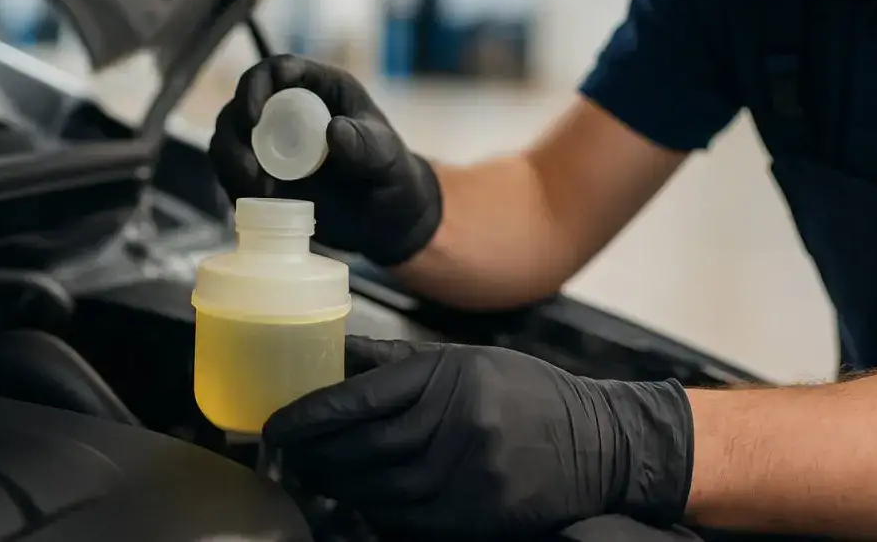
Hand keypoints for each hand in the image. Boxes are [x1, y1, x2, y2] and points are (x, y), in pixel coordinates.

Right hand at [209, 55, 441, 265]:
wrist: (388, 219)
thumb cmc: (393, 175)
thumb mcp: (387, 158)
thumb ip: (366, 144)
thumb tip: (333, 130)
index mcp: (321, 90)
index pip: (279, 70)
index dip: (258, 83)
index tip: (254, 114)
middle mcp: (289, 111)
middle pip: (242, 102)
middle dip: (235, 128)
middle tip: (249, 164)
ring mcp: (273, 144)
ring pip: (230, 137)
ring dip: (230, 158)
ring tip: (256, 186)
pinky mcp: (263, 175)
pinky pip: (232, 171)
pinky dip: (234, 182)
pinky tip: (259, 199)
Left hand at [263, 336, 694, 540]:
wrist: (598, 440)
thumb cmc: (526, 393)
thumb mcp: (466, 361)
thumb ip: (398, 365)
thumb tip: (335, 356)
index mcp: (449, 374)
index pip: (362, 396)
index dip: (312, 413)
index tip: (278, 424)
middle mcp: (458, 422)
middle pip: (364, 446)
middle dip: (316, 454)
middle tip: (287, 454)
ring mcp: (470, 472)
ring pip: (380, 487)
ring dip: (338, 484)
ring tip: (314, 476)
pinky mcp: (481, 513)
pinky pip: (409, 519)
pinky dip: (375, 512)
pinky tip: (359, 501)